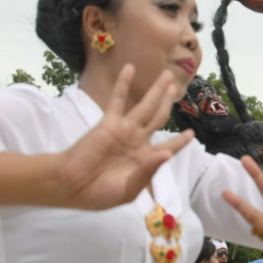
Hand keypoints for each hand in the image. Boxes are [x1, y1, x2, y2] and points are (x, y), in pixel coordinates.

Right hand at [52, 66, 194, 209]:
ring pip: (145, 106)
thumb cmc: (99, 193)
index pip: (168, 147)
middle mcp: (137, 141)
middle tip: (176, 87)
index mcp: (145, 159)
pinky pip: (118, 100)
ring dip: (156, 90)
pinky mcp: (108, 123)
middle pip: (159, 117)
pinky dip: (123, 84)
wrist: (71, 186)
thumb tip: (167, 154)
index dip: (180, 141)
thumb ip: (148, 171)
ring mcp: (124, 130)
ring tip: (167, 76)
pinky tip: (129, 68)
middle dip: (168, 102)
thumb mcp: (128, 189)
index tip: (192, 134)